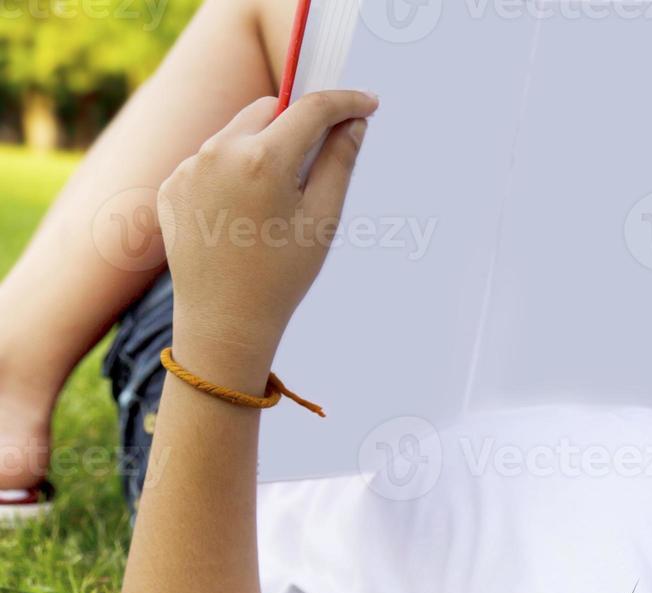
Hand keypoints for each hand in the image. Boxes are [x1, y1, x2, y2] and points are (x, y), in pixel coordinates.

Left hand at [157, 90, 378, 385]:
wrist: (224, 323)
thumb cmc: (281, 276)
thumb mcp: (323, 219)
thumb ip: (340, 162)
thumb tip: (353, 123)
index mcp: (263, 159)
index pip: (311, 108)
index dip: (345, 101)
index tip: (368, 103)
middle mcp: (219, 152)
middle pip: (269, 108)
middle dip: (297, 122)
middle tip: (320, 156)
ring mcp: (189, 167)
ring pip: (238, 132)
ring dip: (264, 146)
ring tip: (277, 199)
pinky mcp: (172, 185)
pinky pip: (211, 159)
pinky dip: (234, 171)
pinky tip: (245, 214)